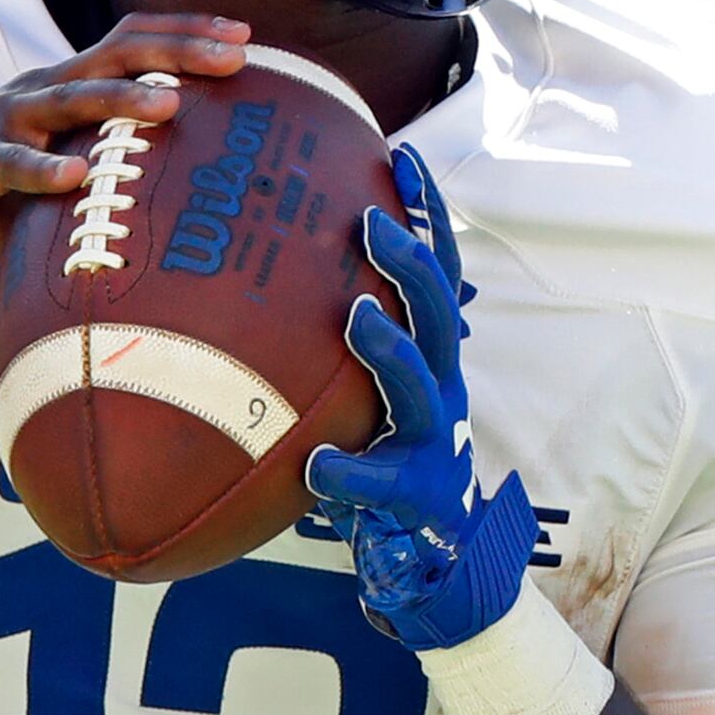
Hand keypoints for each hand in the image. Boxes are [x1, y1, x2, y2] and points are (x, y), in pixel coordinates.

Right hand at [0, 14, 244, 286]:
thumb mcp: (62, 184)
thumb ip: (113, 176)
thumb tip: (198, 196)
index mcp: (62, 90)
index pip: (129, 44)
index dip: (184, 33)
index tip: (244, 38)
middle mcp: (35, 93)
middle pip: (112, 56)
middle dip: (176, 51)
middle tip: (233, 55)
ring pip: (66, 99)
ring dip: (119, 100)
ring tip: (169, 105)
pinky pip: (8, 162)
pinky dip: (41, 168)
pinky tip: (74, 176)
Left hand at [308, 149, 544, 650]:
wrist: (435, 561)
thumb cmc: (387, 459)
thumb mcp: (370, 390)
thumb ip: (346, 338)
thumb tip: (272, 266)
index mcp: (432, 354)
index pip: (438, 268)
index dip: (428, 213)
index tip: (400, 154)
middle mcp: (441, 387)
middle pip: (437, 310)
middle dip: (410, 262)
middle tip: (372, 219)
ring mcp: (432, 443)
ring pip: (420, 387)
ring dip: (389, 349)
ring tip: (355, 316)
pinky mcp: (414, 500)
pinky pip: (377, 484)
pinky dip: (346, 475)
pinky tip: (315, 466)